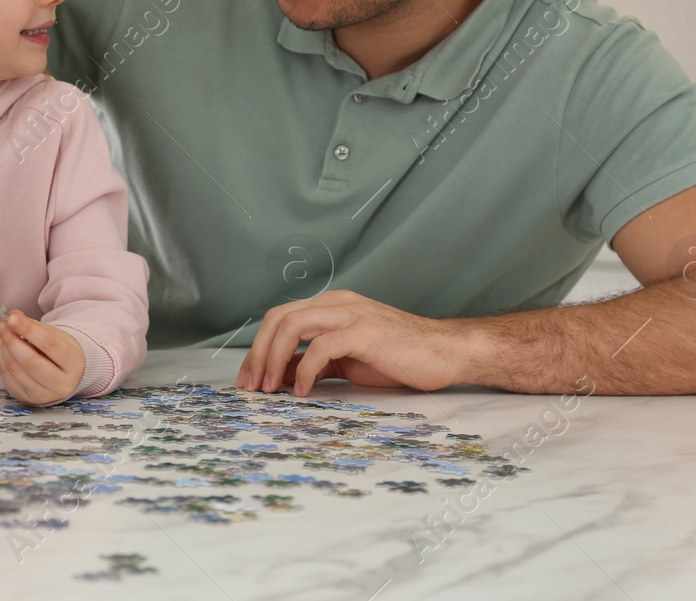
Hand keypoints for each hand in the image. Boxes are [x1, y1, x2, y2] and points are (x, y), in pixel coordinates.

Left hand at [0, 310, 83, 405]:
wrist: (65, 375)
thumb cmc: (60, 351)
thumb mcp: (55, 334)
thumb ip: (34, 325)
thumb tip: (13, 316)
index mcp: (74, 363)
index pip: (49, 344)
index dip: (28, 330)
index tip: (12, 318)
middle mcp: (62, 384)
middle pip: (31, 362)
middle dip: (12, 341)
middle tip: (1, 325)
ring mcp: (45, 395)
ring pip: (17, 371)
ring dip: (4, 350)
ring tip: (2, 334)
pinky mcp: (29, 400)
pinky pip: (9, 379)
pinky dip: (2, 361)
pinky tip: (2, 348)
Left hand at [234, 289, 471, 396]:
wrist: (446, 352)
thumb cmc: (399, 357)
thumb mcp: (347, 360)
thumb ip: (315, 363)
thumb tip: (279, 379)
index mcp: (331, 305)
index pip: (280, 317)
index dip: (258, 347)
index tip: (249, 378)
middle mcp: (337, 303)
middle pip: (279, 318)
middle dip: (257, 353)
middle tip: (250, 386)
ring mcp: (351, 314)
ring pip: (293, 325)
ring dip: (273, 359)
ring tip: (268, 389)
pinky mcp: (365, 332)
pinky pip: (321, 346)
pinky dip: (303, 370)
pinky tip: (301, 391)